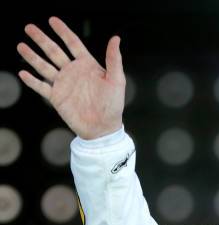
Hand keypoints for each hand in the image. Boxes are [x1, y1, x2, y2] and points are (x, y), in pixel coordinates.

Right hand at [17, 17, 124, 139]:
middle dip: (42, 39)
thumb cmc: (113, 105)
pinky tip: (23, 73)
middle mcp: (73, 72)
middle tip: (29, 27)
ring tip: (21, 46)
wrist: (103, 128)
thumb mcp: (116, 80)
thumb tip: (115, 38)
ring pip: (44, 66)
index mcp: (87, 65)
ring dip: (32, 57)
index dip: (63, 31)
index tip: (52, 20)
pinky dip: (32, 81)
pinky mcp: (57, 98)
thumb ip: (114, 59)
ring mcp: (63, 84)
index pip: (73, 43)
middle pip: (54, 51)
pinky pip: (41, 87)